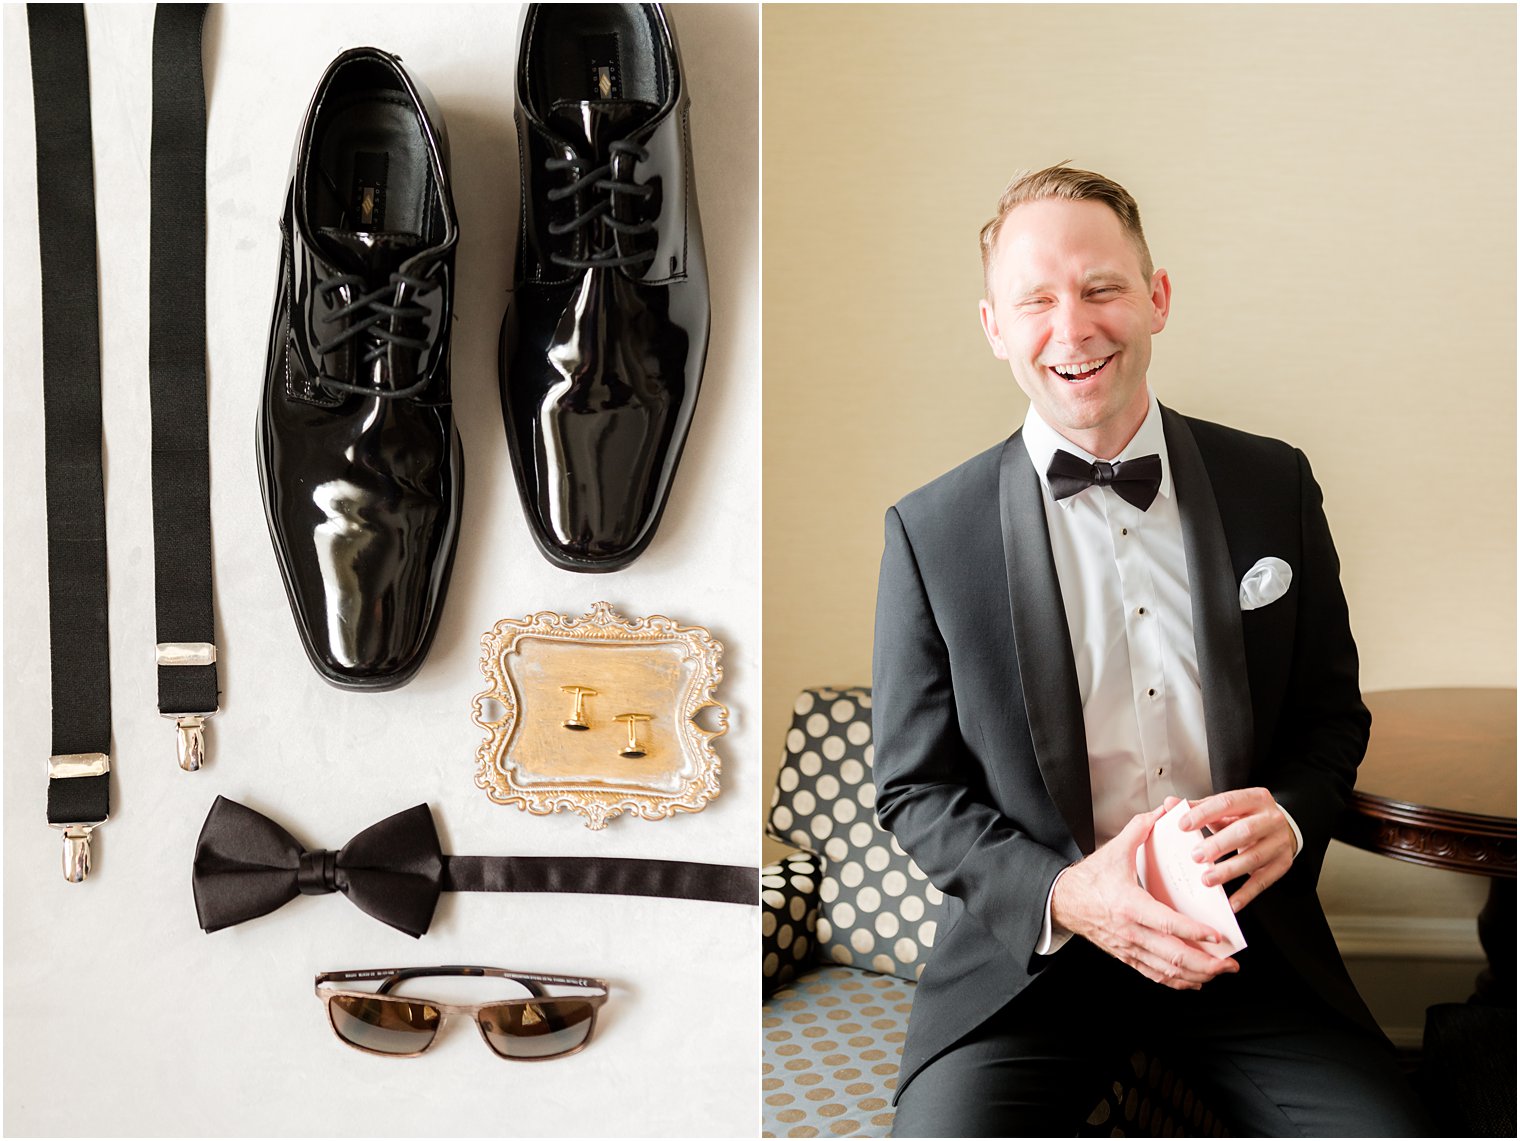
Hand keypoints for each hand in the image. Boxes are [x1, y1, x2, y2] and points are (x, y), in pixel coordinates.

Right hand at [1051, 804, 1237, 989]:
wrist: (1063, 901)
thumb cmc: (1089, 879)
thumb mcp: (1113, 851)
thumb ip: (1139, 830)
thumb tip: (1162, 812)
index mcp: (1129, 905)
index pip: (1167, 924)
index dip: (1193, 932)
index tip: (1216, 936)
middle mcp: (1130, 931)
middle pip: (1172, 956)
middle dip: (1205, 963)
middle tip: (1228, 964)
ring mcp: (1128, 947)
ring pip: (1166, 971)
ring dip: (1196, 975)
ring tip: (1219, 972)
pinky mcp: (1126, 956)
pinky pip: (1154, 975)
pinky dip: (1177, 982)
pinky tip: (1194, 981)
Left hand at [1179, 787, 1295, 912]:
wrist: (1282, 827)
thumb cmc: (1247, 817)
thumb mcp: (1227, 808)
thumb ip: (1198, 807)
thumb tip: (1170, 804)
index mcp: (1254, 798)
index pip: (1227, 802)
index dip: (1204, 813)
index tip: (1182, 825)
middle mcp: (1270, 819)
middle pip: (1245, 831)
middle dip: (1218, 845)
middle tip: (1195, 856)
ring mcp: (1279, 843)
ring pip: (1254, 858)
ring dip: (1228, 871)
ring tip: (1206, 879)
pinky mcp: (1282, 864)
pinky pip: (1263, 881)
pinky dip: (1246, 893)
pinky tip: (1231, 902)